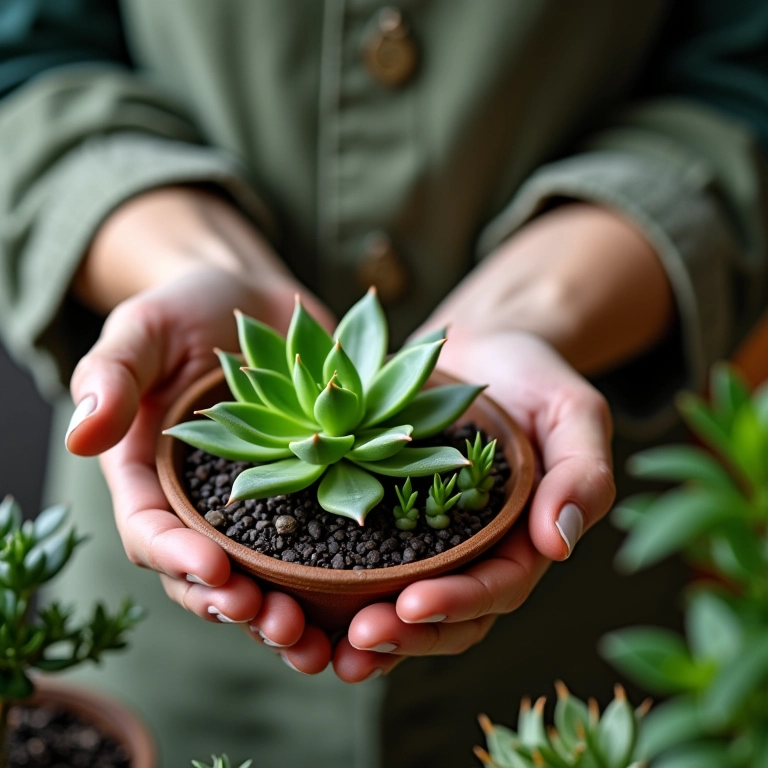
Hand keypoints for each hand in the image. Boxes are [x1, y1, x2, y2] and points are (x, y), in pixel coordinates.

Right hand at [66, 188, 334, 673]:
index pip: (153, 532)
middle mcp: (204, 503)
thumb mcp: (144, 329)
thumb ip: (111, 375)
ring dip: (288, 615)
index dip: (179, 559)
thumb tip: (82, 436)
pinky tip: (368, 605)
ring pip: (265, 578)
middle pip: (209, 576)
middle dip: (240, 607)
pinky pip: (322, 548)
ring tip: (318, 641)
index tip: (216, 572)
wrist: (256, 303)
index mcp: (153, 475)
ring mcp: (260, 503)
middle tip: (278, 625)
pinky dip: (337, 584)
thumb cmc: (188, 309)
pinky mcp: (310, 494)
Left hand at [331, 203, 670, 680]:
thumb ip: (581, 474)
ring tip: (315, 642)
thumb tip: (558, 544)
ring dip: (362, 629)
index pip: (494, 588)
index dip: (458, 603)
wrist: (478, 347)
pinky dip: (329, 589)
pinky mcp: (379, 512)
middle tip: (359, 636)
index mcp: (519, 539)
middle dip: (404, 633)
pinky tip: (292, 597)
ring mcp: (421, 537)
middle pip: (442, 614)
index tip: (413, 604)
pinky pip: (355, 561)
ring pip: (396, 602)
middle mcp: (468, 550)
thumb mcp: (572, 413)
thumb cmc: (533, 377)